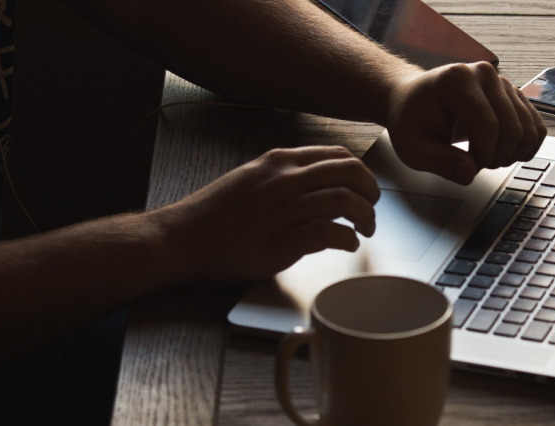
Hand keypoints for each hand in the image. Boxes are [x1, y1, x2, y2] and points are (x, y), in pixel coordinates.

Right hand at [147, 146, 379, 283]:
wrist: (181, 239)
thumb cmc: (213, 214)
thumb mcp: (249, 179)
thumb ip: (283, 176)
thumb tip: (318, 181)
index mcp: (277, 162)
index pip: (335, 155)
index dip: (359, 171)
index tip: (364, 186)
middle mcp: (282, 181)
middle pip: (349, 173)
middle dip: (371, 189)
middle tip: (373, 206)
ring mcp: (282, 211)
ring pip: (345, 201)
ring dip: (366, 217)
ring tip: (366, 229)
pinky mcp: (280, 242)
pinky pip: (329, 234)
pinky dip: (348, 239)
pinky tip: (348, 244)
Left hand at [384, 62, 547, 183]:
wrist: (414, 99)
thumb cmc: (411, 120)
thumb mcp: (412, 147)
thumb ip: (439, 162)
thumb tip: (468, 173)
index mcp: (457, 80)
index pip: (487, 126)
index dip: (482, 156)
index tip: (467, 166)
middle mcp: (484, 74)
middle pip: (512, 128)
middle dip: (497, 157)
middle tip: (476, 164)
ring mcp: (502, 82)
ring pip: (528, 129)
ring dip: (511, 154)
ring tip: (487, 157)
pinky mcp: (514, 94)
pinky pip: (536, 126)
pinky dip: (525, 147)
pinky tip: (503, 152)